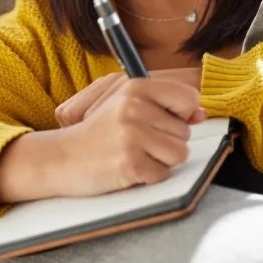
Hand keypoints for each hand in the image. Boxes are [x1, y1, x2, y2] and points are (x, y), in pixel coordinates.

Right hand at [54, 75, 203, 196]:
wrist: (61, 157)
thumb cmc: (99, 133)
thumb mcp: (128, 106)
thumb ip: (165, 106)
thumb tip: (201, 114)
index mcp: (135, 86)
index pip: (188, 97)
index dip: (183, 114)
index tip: (166, 120)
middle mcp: (134, 107)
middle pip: (185, 131)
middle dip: (167, 142)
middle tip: (137, 142)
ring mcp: (131, 135)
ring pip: (179, 153)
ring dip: (161, 160)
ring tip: (135, 154)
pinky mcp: (130, 162)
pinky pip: (163, 173)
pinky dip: (149, 176)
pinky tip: (129, 167)